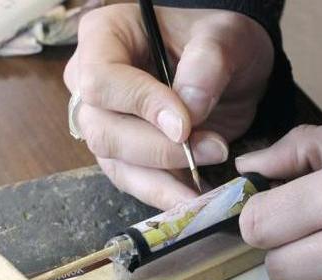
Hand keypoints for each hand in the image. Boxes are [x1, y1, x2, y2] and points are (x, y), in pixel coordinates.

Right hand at [64, 4, 273, 208]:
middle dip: (159, 150)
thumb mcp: (225, 36)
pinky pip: (136, 183)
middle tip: (214, 149)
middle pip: (104, 132)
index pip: (102, 80)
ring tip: (206, 187)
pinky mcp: (126, 156)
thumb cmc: (218, 39)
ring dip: (164, 182)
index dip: (141, 106)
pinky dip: (166, 196)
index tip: (186, 124)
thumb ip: (207, 64)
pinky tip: (195, 202)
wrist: (230, 67)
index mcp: (104, 37)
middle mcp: (91, 84)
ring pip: (117, 166)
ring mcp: (105, 123)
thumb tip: (189, 111)